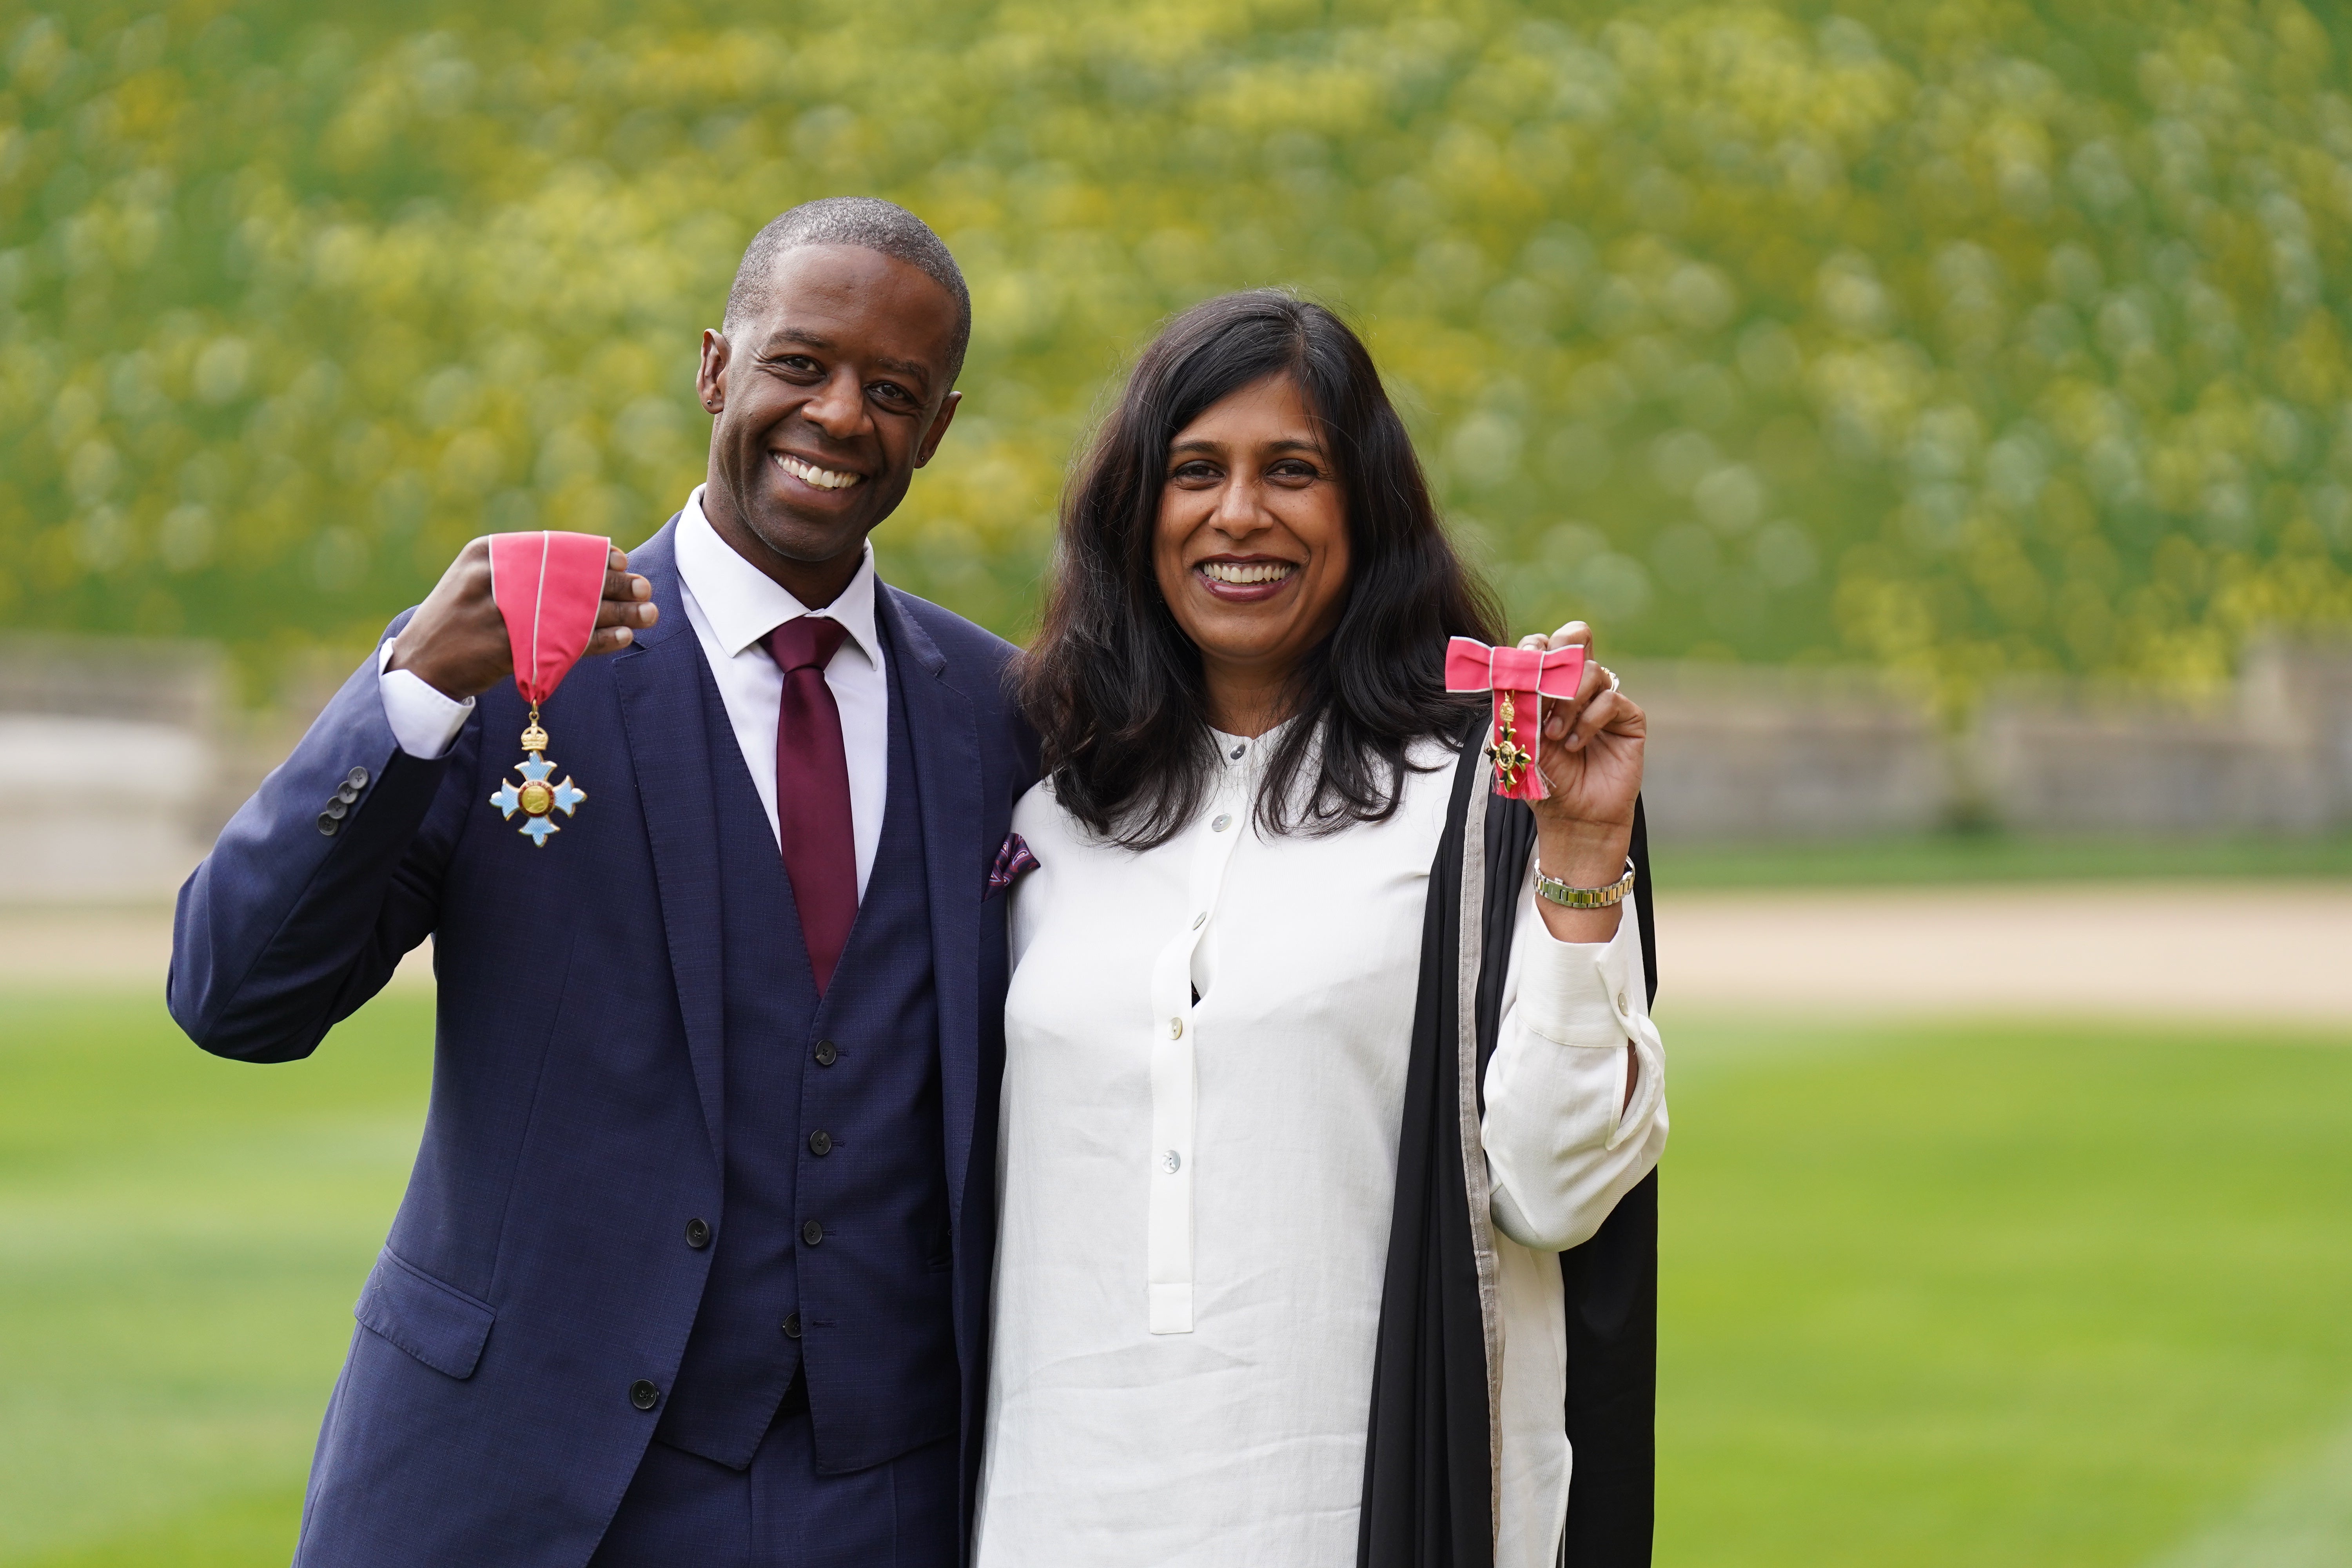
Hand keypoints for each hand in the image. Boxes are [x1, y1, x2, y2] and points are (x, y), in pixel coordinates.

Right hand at [388, 540, 656, 700]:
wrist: (419, 665)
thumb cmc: (458, 620)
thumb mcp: (479, 579)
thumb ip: (522, 569)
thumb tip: (587, 566)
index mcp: (488, 554)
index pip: (553, 548)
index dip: (593, 555)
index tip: (622, 560)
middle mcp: (496, 578)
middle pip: (571, 577)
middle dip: (614, 583)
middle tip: (645, 586)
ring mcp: (503, 614)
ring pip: (576, 611)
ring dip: (618, 613)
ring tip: (649, 613)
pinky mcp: (512, 649)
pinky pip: (568, 643)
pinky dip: (599, 641)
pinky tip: (624, 638)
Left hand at [1520, 621, 1644, 941]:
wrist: (1573, 817)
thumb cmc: (1545, 780)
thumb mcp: (1522, 737)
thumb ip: (1520, 702)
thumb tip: (1517, 668)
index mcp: (1549, 685)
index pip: (1544, 645)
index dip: (1533, 647)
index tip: (1520, 664)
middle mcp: (1578, 688)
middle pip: (1575, 639)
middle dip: (1557, 653)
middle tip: (1543, 679)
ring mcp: (1604, 701)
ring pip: (1591, 670)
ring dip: (1567, 700)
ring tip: (1554, 734)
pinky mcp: (1628, 718)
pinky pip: (1611, 699)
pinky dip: (1589, 720)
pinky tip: (1575, 745)